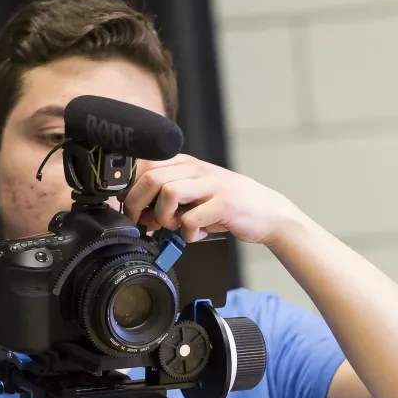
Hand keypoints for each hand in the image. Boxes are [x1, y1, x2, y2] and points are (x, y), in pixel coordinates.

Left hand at [121, 154, 305, 245]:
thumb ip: (168, 197)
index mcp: (186, 163)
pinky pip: (192, 219)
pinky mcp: (225, 204)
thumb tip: (138, 213)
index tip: (128, 207)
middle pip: (151, 177)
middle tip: (142, 223)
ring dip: (164, 217)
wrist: (269, 213)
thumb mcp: (196, 193)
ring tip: (174, 227)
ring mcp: (212, 185)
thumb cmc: (228, 206)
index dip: (129, 187)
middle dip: (137, 204)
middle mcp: (198, 169)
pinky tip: (196, 235)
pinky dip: (188, 233)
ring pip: (169, 193)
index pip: (145, 163)